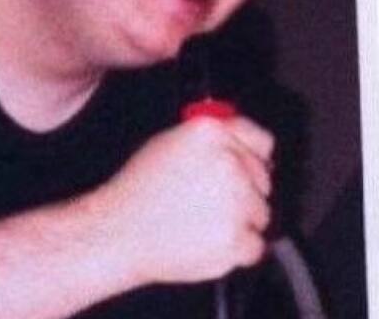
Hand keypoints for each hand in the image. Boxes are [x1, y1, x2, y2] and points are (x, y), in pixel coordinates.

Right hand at [84, 115, 273, 287]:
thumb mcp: (167, 143)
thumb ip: (211, 138)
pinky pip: (255, 245)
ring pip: (261, 214)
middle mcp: (227, 162)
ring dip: (239, 221)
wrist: (119, 230)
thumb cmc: (137, 189)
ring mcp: (235, 201)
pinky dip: (236, 249)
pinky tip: (206, 238)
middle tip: (207, 200)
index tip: (245, 166)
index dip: (251, 155)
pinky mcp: (237, 238)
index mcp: (210, 133)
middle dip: (242, 191)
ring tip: (200, 219)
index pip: (260, 139)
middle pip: (263, 180)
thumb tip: (242, 144)